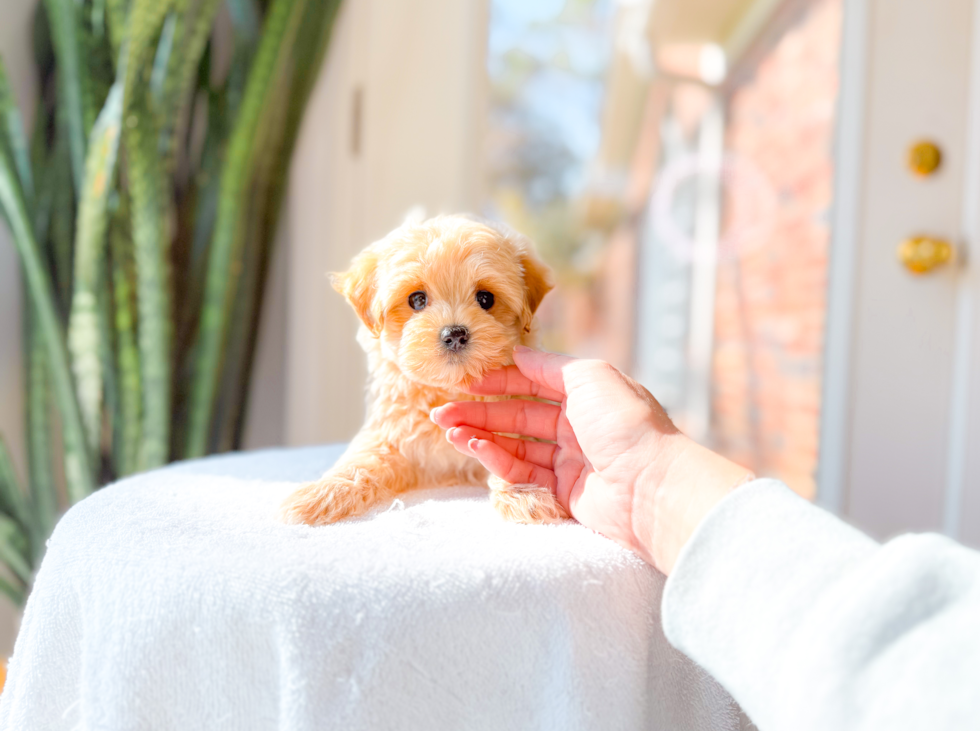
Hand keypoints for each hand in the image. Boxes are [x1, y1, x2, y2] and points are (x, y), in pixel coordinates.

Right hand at [429, 347, 751, 573]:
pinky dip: (496, 459)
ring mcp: (571, 461)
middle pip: (520, 415)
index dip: (501, 380)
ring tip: (449, 429)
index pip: (535, 382)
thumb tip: (517, 353)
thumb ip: (549, 365)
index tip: (468, 381)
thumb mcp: (589, 376)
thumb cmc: (626, 424)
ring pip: (516, 445)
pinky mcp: (564, 494)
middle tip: (443, 411)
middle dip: (480, 411)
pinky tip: (473, 446)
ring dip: (481, 435)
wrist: (653, 487)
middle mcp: (579, 426)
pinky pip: (523, 473)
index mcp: (588, 395)